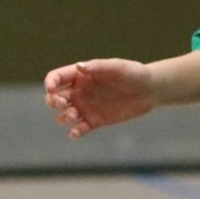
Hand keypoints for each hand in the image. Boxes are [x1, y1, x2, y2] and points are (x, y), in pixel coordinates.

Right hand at [43, 59, 157, 137]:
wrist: (150, 90)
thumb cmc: (133, 74)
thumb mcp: (117, 67)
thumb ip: (98, 67)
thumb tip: (78, 66)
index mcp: (80, 75)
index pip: (56, 78)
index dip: (50, 83)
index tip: (51, 89)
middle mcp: (80, 91)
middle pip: (54, 98)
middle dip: (52, 101)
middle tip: (62, 103)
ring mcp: (86, 107)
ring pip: (63, 115)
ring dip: (63, 117)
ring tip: (75, 115)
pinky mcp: (95, 121)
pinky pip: (79, 129)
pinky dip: (74, 132)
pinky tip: (76, 132)